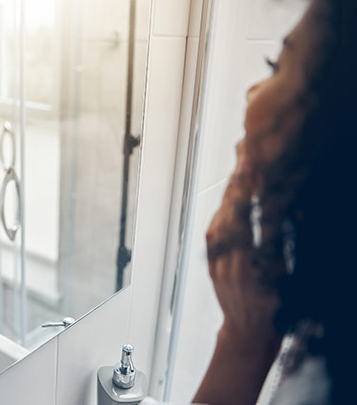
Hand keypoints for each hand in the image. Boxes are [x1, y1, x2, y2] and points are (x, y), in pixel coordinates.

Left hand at [206, 140, 279, 348]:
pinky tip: (226, 202)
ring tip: (237, 175)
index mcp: (251, 264)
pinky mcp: (210, 263)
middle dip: (237, 186)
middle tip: (243, 161)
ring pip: (219, 221)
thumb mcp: (284, 278)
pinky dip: (220, 214)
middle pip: (230, 214)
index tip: (250, 169)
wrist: (248, 333)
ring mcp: (216, 261)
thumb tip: (280, 214)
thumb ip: (279, 246)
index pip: (247, 218)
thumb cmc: (273, 310)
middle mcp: (228, 260)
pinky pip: (212, 234)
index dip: (247, 192)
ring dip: (228, 197)